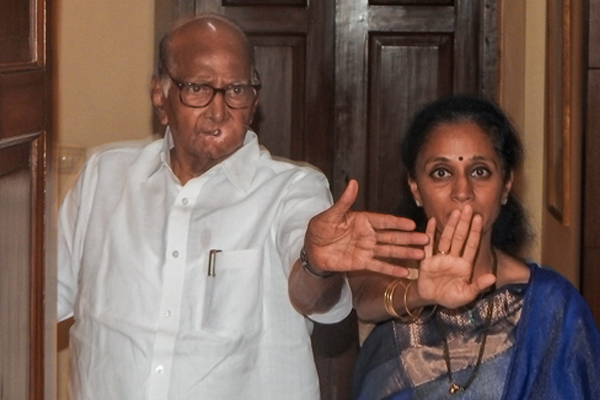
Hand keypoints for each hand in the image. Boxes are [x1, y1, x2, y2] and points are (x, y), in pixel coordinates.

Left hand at [304, 180, 428, 277]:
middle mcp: (368, 234)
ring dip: (405, 253)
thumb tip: (353, 182)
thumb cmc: (319, 229)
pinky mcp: (361, 262)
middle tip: (426, 239)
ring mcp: (366, 249)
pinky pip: (378, 266)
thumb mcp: (331, 215)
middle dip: (409, 238)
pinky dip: (391, 269)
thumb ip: (344, 202)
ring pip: (389, 251)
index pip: (384, 221)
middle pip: (392, 236)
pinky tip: (405, 272)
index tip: (411, 224)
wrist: (311, 250)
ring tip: (421, 255)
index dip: (397, 223)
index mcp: (363, 220)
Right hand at [417, 205, 495, 308]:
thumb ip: (478, 286)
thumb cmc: (451, 297)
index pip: (471, 245)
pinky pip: (428, 246)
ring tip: (455, 212)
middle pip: (459, 238)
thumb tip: (492, 277)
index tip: (479, 218)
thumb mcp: (467, 295)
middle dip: (464, 223)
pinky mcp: (427, 261)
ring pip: (445, 238)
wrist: (432, 300)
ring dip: (450, 225)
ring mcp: (440, 258)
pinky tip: (432, 221)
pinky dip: (429, 233)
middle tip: (468, 208)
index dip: (475, 232)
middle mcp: (453, 258)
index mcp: (464, 265)